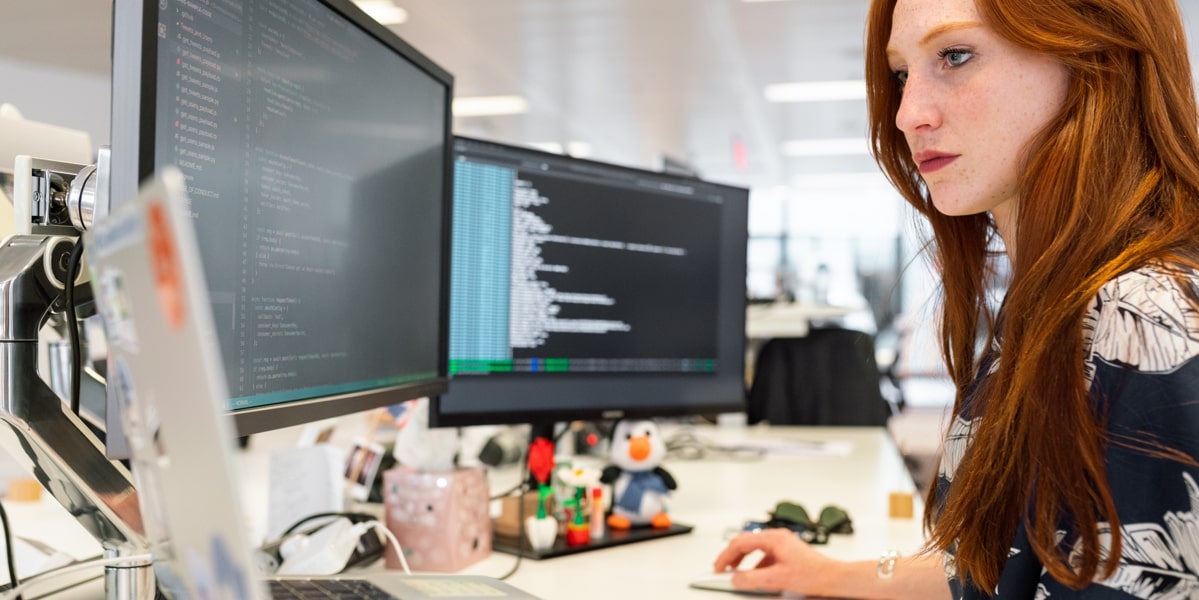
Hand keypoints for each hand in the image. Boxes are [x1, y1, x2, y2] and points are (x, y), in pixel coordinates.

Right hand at [712, 528, 840, 595]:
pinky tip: (757, 577)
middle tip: (722, 569)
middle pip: (746, 543)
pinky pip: (765, 555)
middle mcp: (777, 537)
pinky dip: (756, 564)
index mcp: (773, 538)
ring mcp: (783, 544)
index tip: (717, 568)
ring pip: (755, 548)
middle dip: (732, 556)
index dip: (725, 556)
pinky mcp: (787, 551)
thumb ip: (752, 578)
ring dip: (744, 561)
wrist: (833, 577)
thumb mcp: (777, 579)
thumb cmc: (813, 574)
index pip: (740, 543)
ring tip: (737, 573)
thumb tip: (736, 578)